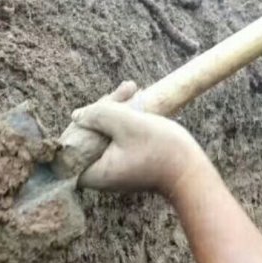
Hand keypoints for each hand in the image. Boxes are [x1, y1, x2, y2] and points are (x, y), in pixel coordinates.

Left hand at [72, 85, 206, 197]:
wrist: (192, 170)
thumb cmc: (161, 149)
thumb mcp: (127, 122)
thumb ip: (98, 114)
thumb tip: (77, 115)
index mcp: (95, 172)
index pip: (69, 151)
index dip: (76, 129)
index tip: (92, 113)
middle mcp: (101, 174)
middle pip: (87, 138)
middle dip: (101, 111)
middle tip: (123, 92)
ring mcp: (115, 168)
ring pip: (104, 135)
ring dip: (115, 110)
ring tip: (133, 88)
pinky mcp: (127, 162)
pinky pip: (117, 138)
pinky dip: (124, 120)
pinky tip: (136, 98)